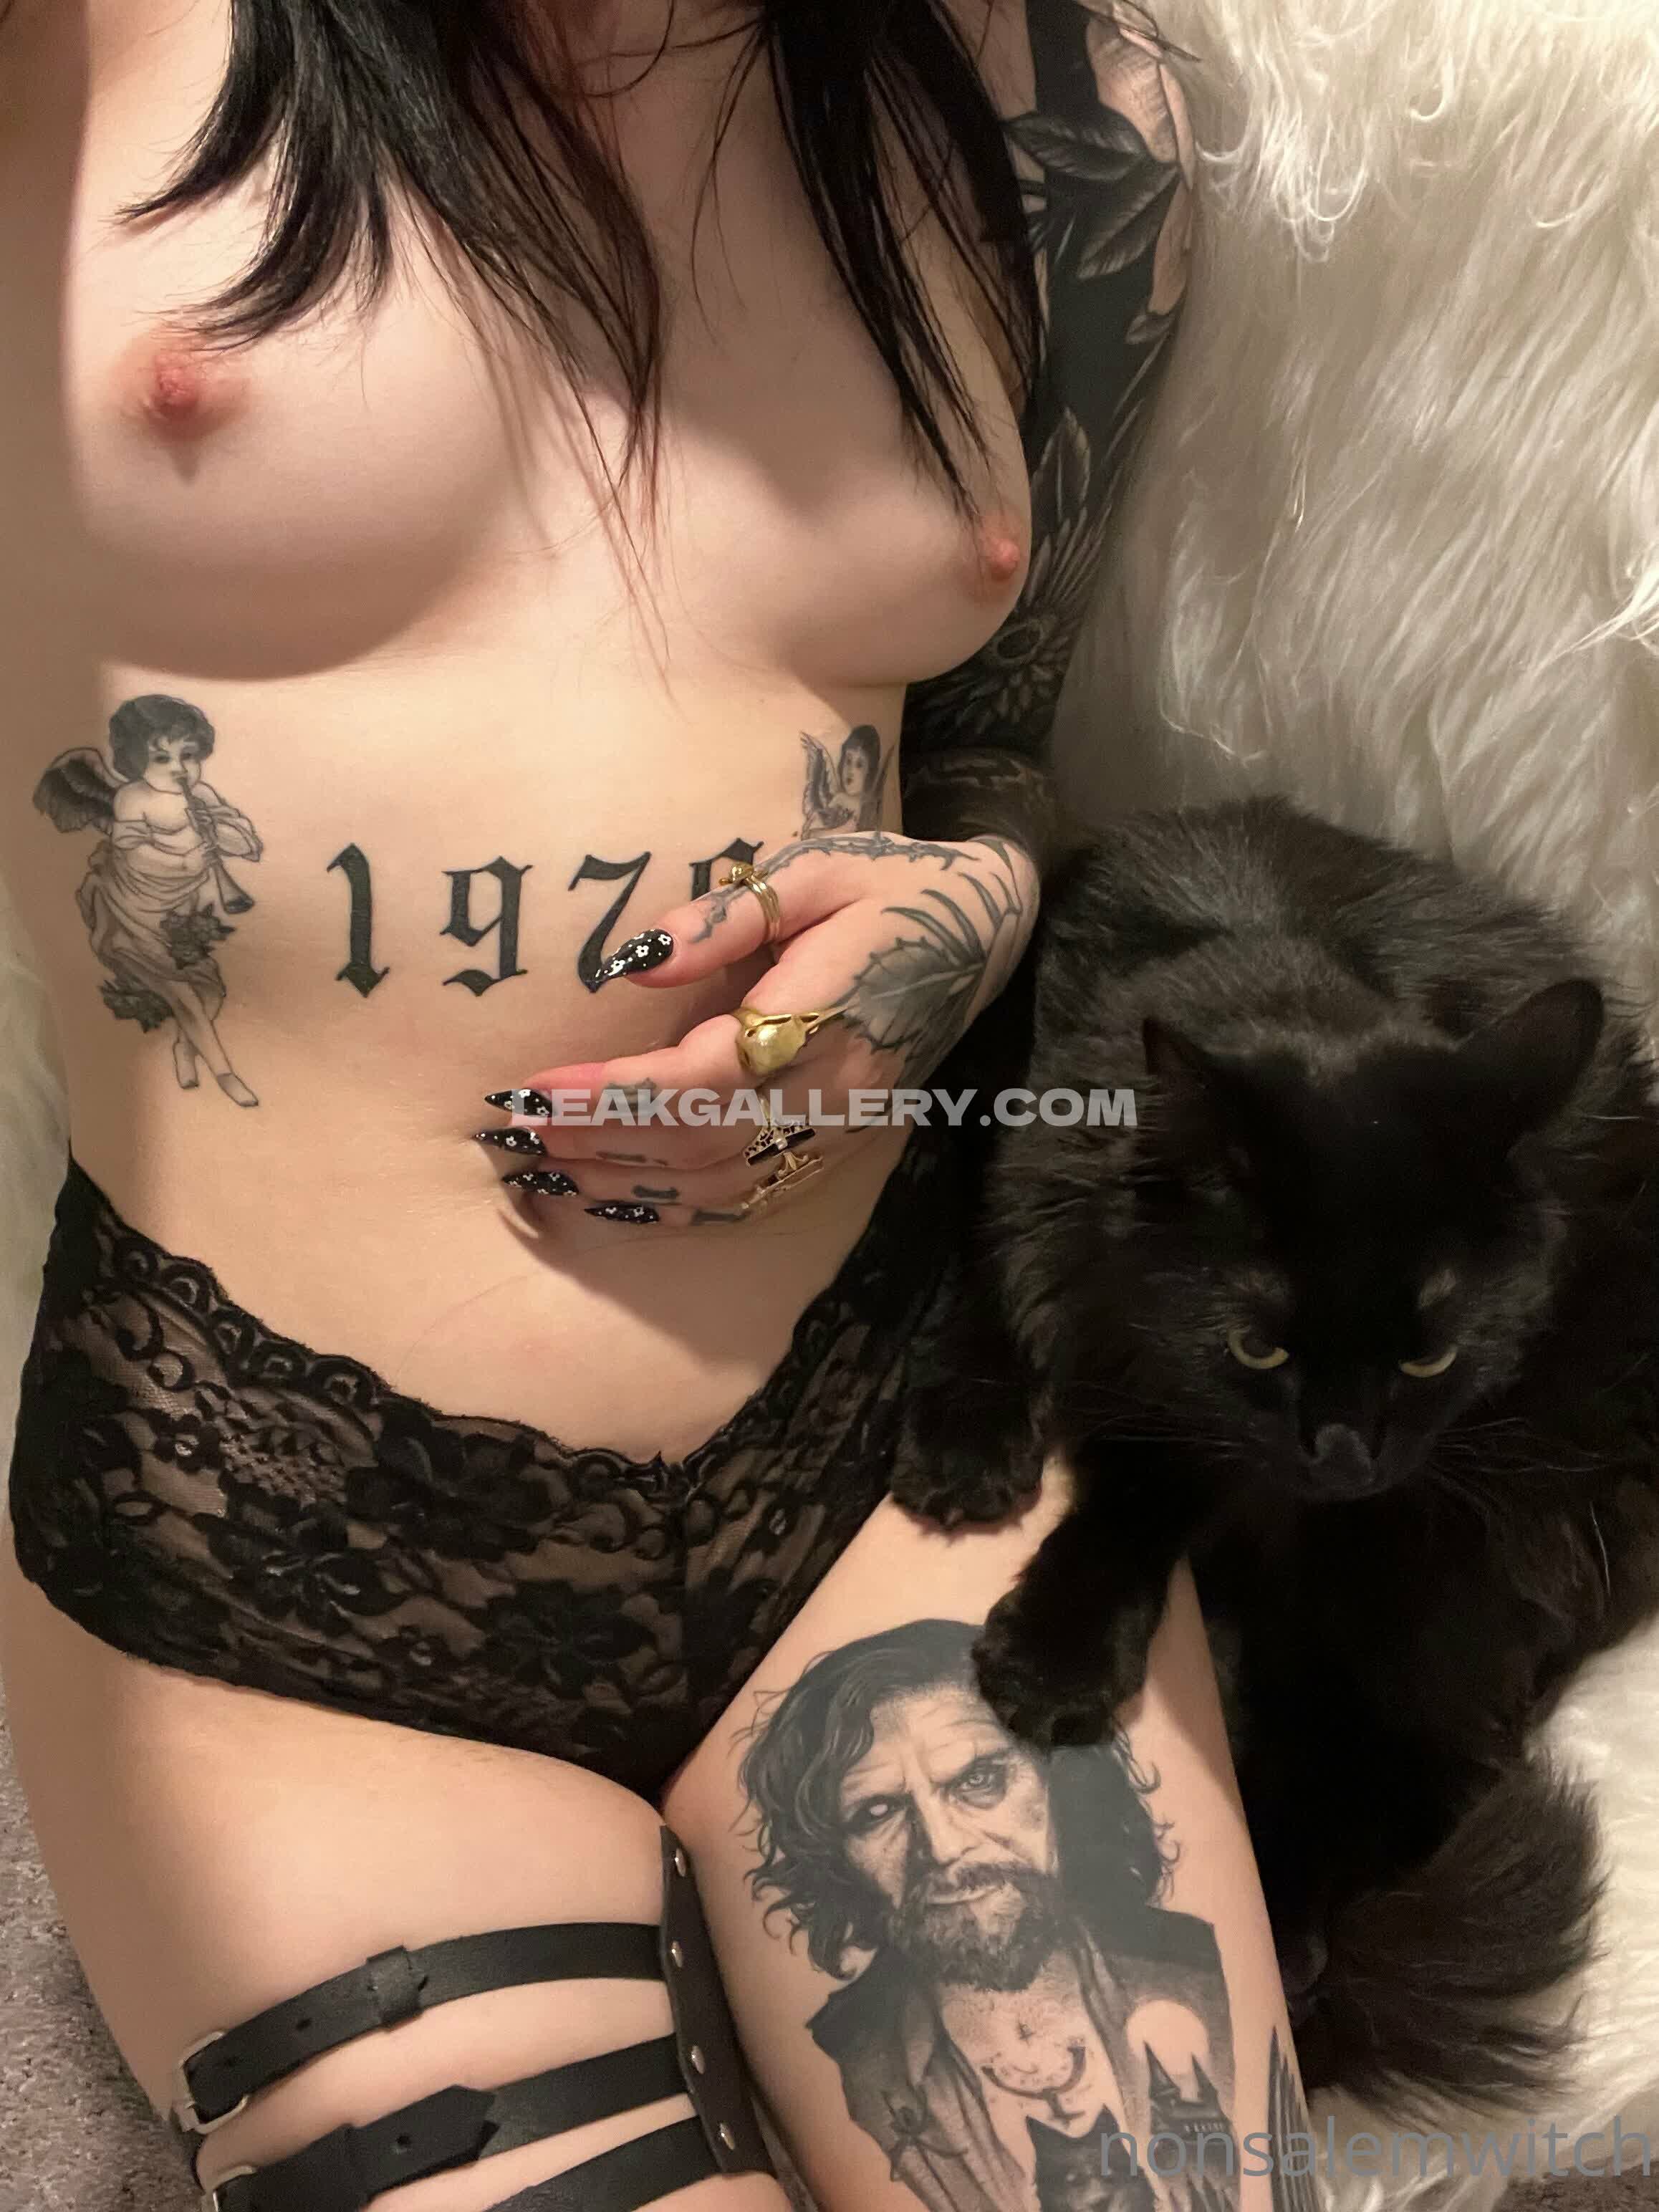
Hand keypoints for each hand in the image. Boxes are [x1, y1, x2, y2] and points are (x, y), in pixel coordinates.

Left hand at [477, 831, 1038, 1229]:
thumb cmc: (890, 889)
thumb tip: (636, 964)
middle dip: (601, 1143)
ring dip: (626, 1185)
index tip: (540, 1086)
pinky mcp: (834, 1149)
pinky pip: (748, 1200)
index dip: (616, 1095)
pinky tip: (616, 1199)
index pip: (702, 1079)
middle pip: (699, 1143)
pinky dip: (675, 1210)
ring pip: (719, 1186)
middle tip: (519, 1130)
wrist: (982, 935)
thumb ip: (729, 915)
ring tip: (545, 1168)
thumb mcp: (816, 870)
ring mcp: (835, 1131)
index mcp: (821, 1018)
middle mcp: (829, 1092)